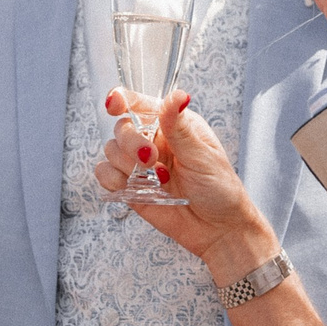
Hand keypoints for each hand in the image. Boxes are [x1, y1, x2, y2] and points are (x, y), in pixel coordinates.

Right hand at [94, 90, 280, 288]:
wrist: (218, 229)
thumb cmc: (219, 189)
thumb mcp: (203, 156)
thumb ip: (180, 128)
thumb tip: (177, 96)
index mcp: (173, 125)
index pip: (140, 104)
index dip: (122, 99)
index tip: (114, 104)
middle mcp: (153, 141)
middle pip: (121, 128)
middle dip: (131, 142)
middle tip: (152, 159)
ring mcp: (140, 165)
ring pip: (111, 151)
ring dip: (127, 165)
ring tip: (157, 180)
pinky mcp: (130, 187)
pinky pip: (106, 176)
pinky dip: (114, 181)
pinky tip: (137, 188)